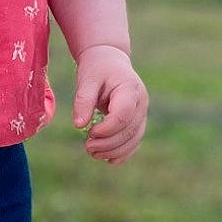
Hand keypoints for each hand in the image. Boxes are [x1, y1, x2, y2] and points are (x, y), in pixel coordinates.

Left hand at [71, 46, 147, 163]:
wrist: (109, 61)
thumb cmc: (97, 68)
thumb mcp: (87, 79)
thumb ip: (83, 100)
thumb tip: (79, 125)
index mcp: (130, 89)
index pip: (122, 116)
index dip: (106, 129)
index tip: (89, 132)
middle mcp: (141, 103)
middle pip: (129, 131)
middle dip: (108, 144)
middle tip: (87, 147)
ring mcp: (142, 113)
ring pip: (134, 139)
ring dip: (114, 151)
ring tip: (93, 152)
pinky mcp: (138, 122)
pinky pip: (134, 141)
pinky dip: (122, 153)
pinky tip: (108, 159)